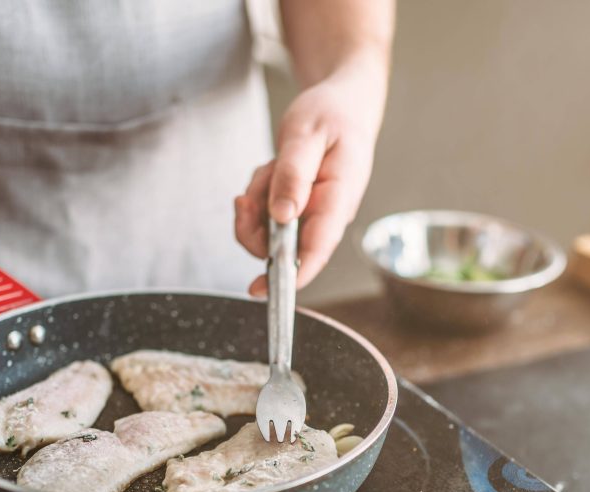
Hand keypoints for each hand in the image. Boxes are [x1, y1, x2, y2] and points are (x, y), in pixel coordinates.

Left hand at [234, 71, 379, 295]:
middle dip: (255, 227)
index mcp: (339, 198)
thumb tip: (282, 217)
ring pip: (269, 231)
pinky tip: (272, 171)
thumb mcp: (306, 135)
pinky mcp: (299, 209)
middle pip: (283, 247)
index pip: (318, 248)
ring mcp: (312, 214)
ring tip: (270, 169)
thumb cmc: (332, 115)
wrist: (344, 105)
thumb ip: (293, 175)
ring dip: (256, 204)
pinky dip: (259, 195)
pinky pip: (267, 215)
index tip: (265, 288)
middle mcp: (327, 214)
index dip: (293, 274)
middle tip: (245, 198)